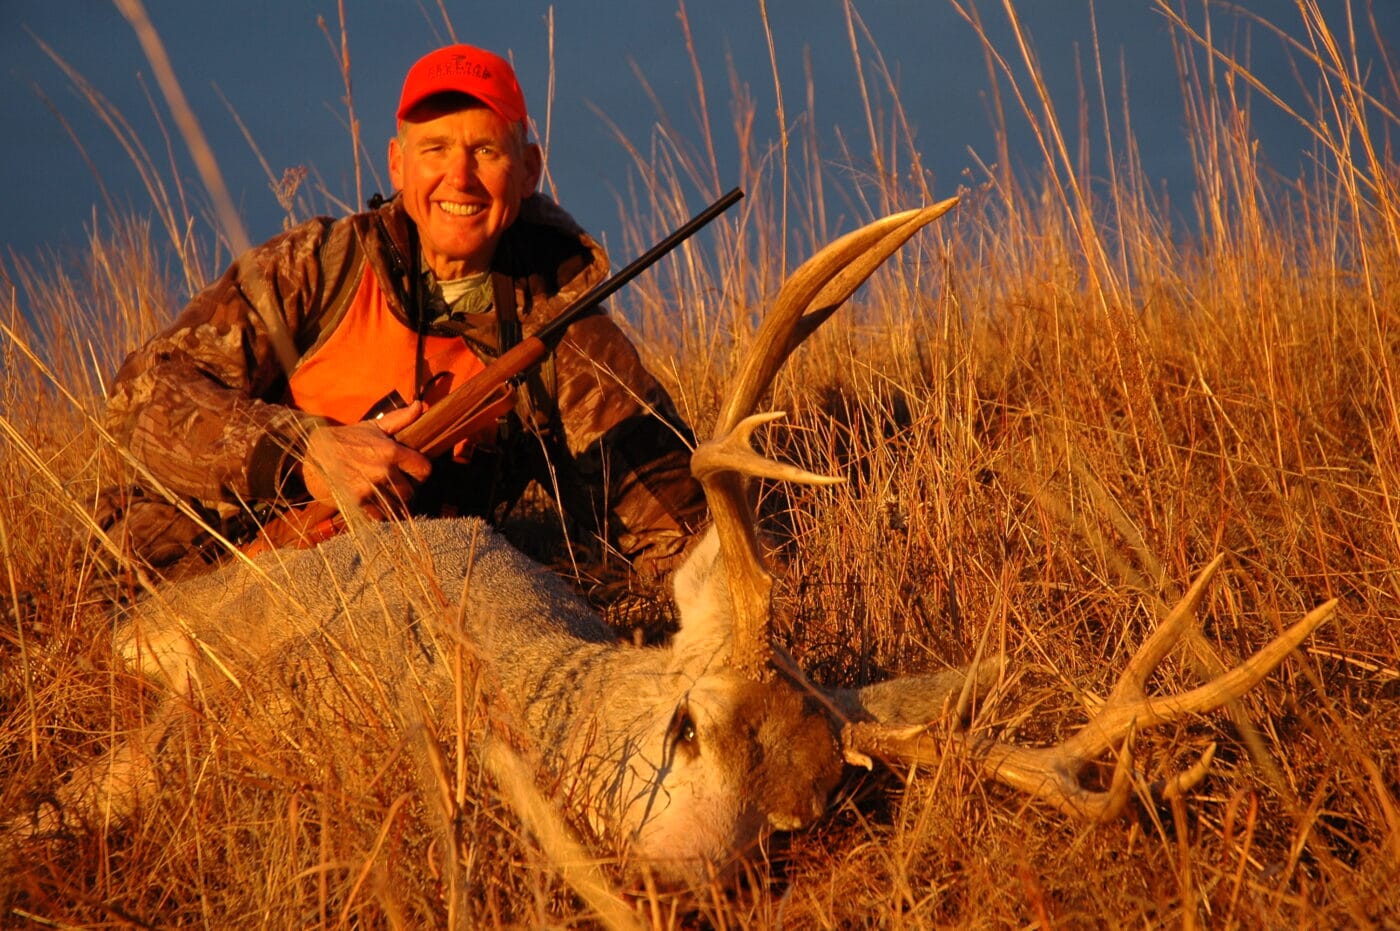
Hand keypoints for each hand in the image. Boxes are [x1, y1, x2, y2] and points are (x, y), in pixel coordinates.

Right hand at [301, 402, 432, 509]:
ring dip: (392, 503)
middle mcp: (383, 471)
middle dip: (405, 490)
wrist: (314, 453)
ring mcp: (370, 488)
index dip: (421, 473)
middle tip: (397, 487)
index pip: (424, 470)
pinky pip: (378, 515)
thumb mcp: (373, 425)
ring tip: (385, 496)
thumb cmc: (347, 439)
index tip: (414, 473)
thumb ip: (400, 418)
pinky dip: (378, 512)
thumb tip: (421, 405)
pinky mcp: (357, 501)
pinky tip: (373, 503)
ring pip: (395, 506)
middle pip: (409, 492)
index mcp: (391, 451)